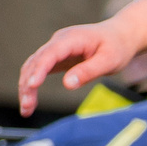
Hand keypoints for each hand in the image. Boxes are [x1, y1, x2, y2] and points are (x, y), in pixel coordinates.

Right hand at [17, 19, 140, 115]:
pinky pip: (38, 69)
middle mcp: (59, 41)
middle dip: (28, 84)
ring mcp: (55, 48)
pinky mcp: (55, 56)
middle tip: (27, 107)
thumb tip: (67, 84)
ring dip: (26, 86)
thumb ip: (89, 71)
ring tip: (26, 109)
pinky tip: (30, 100)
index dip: (39, 69)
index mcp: (72, 39)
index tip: (32, 85)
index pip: (50, 54)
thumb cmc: (117, 47)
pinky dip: (32, 84)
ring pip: (33, 66)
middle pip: (36, 61)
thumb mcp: (110, 61)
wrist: (120, 35)